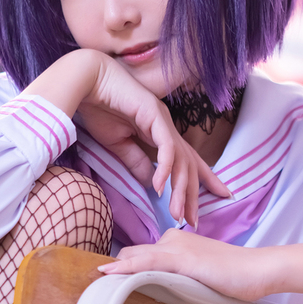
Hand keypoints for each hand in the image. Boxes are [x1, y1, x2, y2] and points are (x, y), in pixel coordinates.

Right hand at [27, 50, 230, 226]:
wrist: (87, 82)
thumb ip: (136, 163)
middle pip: (189, 165)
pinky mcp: (154, 116)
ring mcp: (163, 121)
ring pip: (181, 160)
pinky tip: (160, 188)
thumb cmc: (100, 108)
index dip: (204, 179)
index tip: (215, 199)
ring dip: (180, 189)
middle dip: (193, 194)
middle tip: (193, 221)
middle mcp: (167, 128)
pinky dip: (165, 169)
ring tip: (177, 214)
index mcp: (161, 133)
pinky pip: (165, 148)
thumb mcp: (119, 145)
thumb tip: (152, 183)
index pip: (188, 160)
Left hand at [99, 232, 302, 301]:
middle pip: (135, 253)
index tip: (102, 278)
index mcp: (178, 244)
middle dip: (115, 267)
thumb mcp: (204, 279)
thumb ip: (185, 282)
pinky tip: (109, 273)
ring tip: (91, 280)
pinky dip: (127, 267)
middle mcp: (173, 241)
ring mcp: (177, 248)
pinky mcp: (182, 258)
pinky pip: (147, 261)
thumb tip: (167, 293)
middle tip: (90, 282)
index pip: (143, 253)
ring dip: (115, 269)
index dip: (123, 266)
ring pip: (137, 256)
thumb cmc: (238, 278)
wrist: (260, 269)